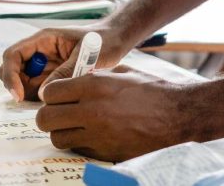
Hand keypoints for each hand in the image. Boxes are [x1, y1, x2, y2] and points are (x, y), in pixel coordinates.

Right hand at [0, 24, 125, 101]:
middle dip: (16, 86)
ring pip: (24, 83)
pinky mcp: (52, 77)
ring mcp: (45, 65)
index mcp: (43, 40)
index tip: (18, 95)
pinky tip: (56, 102)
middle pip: (13, 70)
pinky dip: (41, 99)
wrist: (115, 41)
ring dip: (30, 95)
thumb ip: (65, 72)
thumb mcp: (84, 55)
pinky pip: (39, 90)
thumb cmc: (102, 41)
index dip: (10, 75)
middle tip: (30, 102)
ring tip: (51, 101)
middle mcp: (39, 52)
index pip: (13, 55)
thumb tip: (44, 93)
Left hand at [36, 67, 197, 161]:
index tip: (55, 95)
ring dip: (61, 131)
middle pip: (46, 118)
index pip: (50, 92)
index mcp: (94, 85)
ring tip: (72, 125)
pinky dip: (78, 143)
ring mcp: (98, 134)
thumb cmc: (151, 90)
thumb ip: (93, 76)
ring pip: (58, 138)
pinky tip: (89, 134)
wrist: (177, 115)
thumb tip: (73, 80)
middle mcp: (92, 111)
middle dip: (47, 115)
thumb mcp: (120, 72)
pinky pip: (78, 149)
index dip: (49, 94)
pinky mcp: (106, 152)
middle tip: (56, 113)